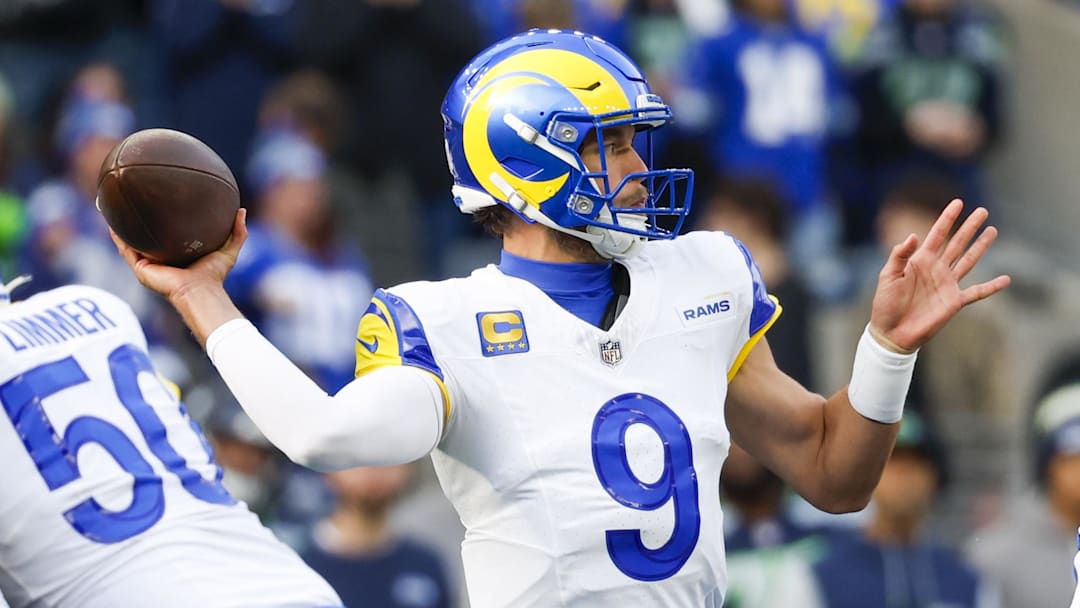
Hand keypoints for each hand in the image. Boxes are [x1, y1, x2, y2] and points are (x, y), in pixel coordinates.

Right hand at [110, 208, 248, 302]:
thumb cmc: (214, 275)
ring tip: (113, 208)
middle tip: (130, 201)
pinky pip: (126, 250)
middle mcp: (160, 259)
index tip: (157, 203)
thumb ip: (237, 232)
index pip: (166, 235)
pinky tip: (111, 222)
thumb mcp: (228, 249)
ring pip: (130, 242)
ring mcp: (148, 264)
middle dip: (136, 221)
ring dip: (121, 227)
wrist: (200, 291)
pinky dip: (117, 237)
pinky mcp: (141, 268)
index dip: (160, 221)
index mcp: (176, 254)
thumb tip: (242, 210)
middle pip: (145, 237)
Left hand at [869, 199, 1009, 352]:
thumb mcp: (887, 276)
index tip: (958, 202)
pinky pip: (977, 292)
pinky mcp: (954, 302)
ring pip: (968, 261)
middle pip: (957, 243)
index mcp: (920, 260)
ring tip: (992, 230)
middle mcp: (936, 269)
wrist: (891, 333)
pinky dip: (991, 287)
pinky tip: (1006, 279)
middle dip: (969, 227)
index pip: (937, 234)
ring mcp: (947, 285)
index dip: (947, 218)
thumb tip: (913, 236)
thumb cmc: (885, 304)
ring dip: (981, 247)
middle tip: (983, 211)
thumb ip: (899, 255)